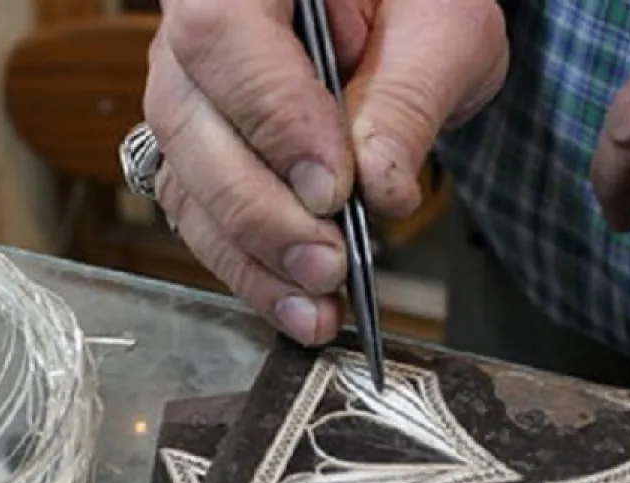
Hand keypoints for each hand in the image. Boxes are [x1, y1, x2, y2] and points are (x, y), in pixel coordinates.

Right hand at [144, 0, 507, 343]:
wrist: (401, 18)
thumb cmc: (417, 2)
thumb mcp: (443, 30)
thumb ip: (409, 100)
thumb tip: (378, 189)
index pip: (225, 32)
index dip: (272, 117)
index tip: (331, 188)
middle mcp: (193, 24)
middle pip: (188, 118)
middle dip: (259, 209)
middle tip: (327, 264)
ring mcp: (187, 90)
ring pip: (186, 179)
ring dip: (250, 256)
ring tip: (316, 306)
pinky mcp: (200, 152)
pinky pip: (202, 216)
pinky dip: (248, 268)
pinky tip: (295, 304)